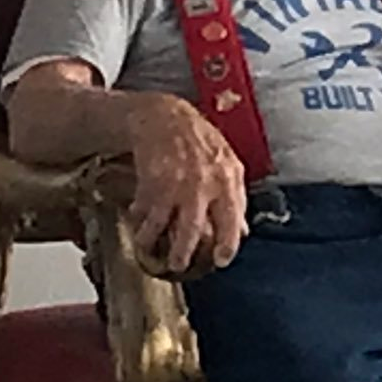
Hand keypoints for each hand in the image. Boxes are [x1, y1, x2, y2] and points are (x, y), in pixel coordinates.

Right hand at [125, 95, 247, 272]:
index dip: (228, 245)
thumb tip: (242, 230)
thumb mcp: (227, 164)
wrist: (166, 117)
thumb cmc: (199, 140)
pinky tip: (139, 221)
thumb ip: (235, 197)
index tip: (222, 260)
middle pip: (193, 230)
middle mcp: (202, 183)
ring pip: (163, 225)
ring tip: (149, 246)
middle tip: (178, 264)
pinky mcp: (151, 180)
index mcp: (227, 180)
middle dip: (183, 252)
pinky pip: (144, 211)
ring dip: (153, 241)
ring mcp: (175, 183)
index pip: (232, 221)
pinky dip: (139, 220)